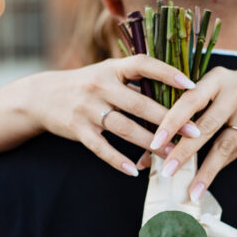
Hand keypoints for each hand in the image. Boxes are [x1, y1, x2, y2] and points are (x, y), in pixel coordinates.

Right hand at [27, 56, 199, 176]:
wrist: (42, 96)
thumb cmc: (86, 86)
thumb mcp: (106, 74)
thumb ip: (134, 81)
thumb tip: (174, 91)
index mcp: (112, 69)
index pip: (143, 65)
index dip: (167, 73)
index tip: (192, 86)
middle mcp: (100, 86)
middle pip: (139, 104)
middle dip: (169, 120)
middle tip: (194, 132)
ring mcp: (88, 109)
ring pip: (125, 129)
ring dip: (150, 144)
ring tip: (172, 154)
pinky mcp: (79, 130)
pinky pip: (102, 148)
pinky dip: (118, 161)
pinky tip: (135, 171)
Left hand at [136, 66, 236, 198]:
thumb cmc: (224, 94)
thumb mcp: (207, 92)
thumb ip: (179, 117)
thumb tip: (145, 157)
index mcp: (217, 77)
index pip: (191, 100)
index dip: (172, 122)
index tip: (154, 144)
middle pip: (207, 125)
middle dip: (185, 151)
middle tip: (167, 172)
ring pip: (225, 145)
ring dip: (206, 171)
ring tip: (190, 191)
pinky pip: (236, 152)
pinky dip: (218, 167)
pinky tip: (205, 182)